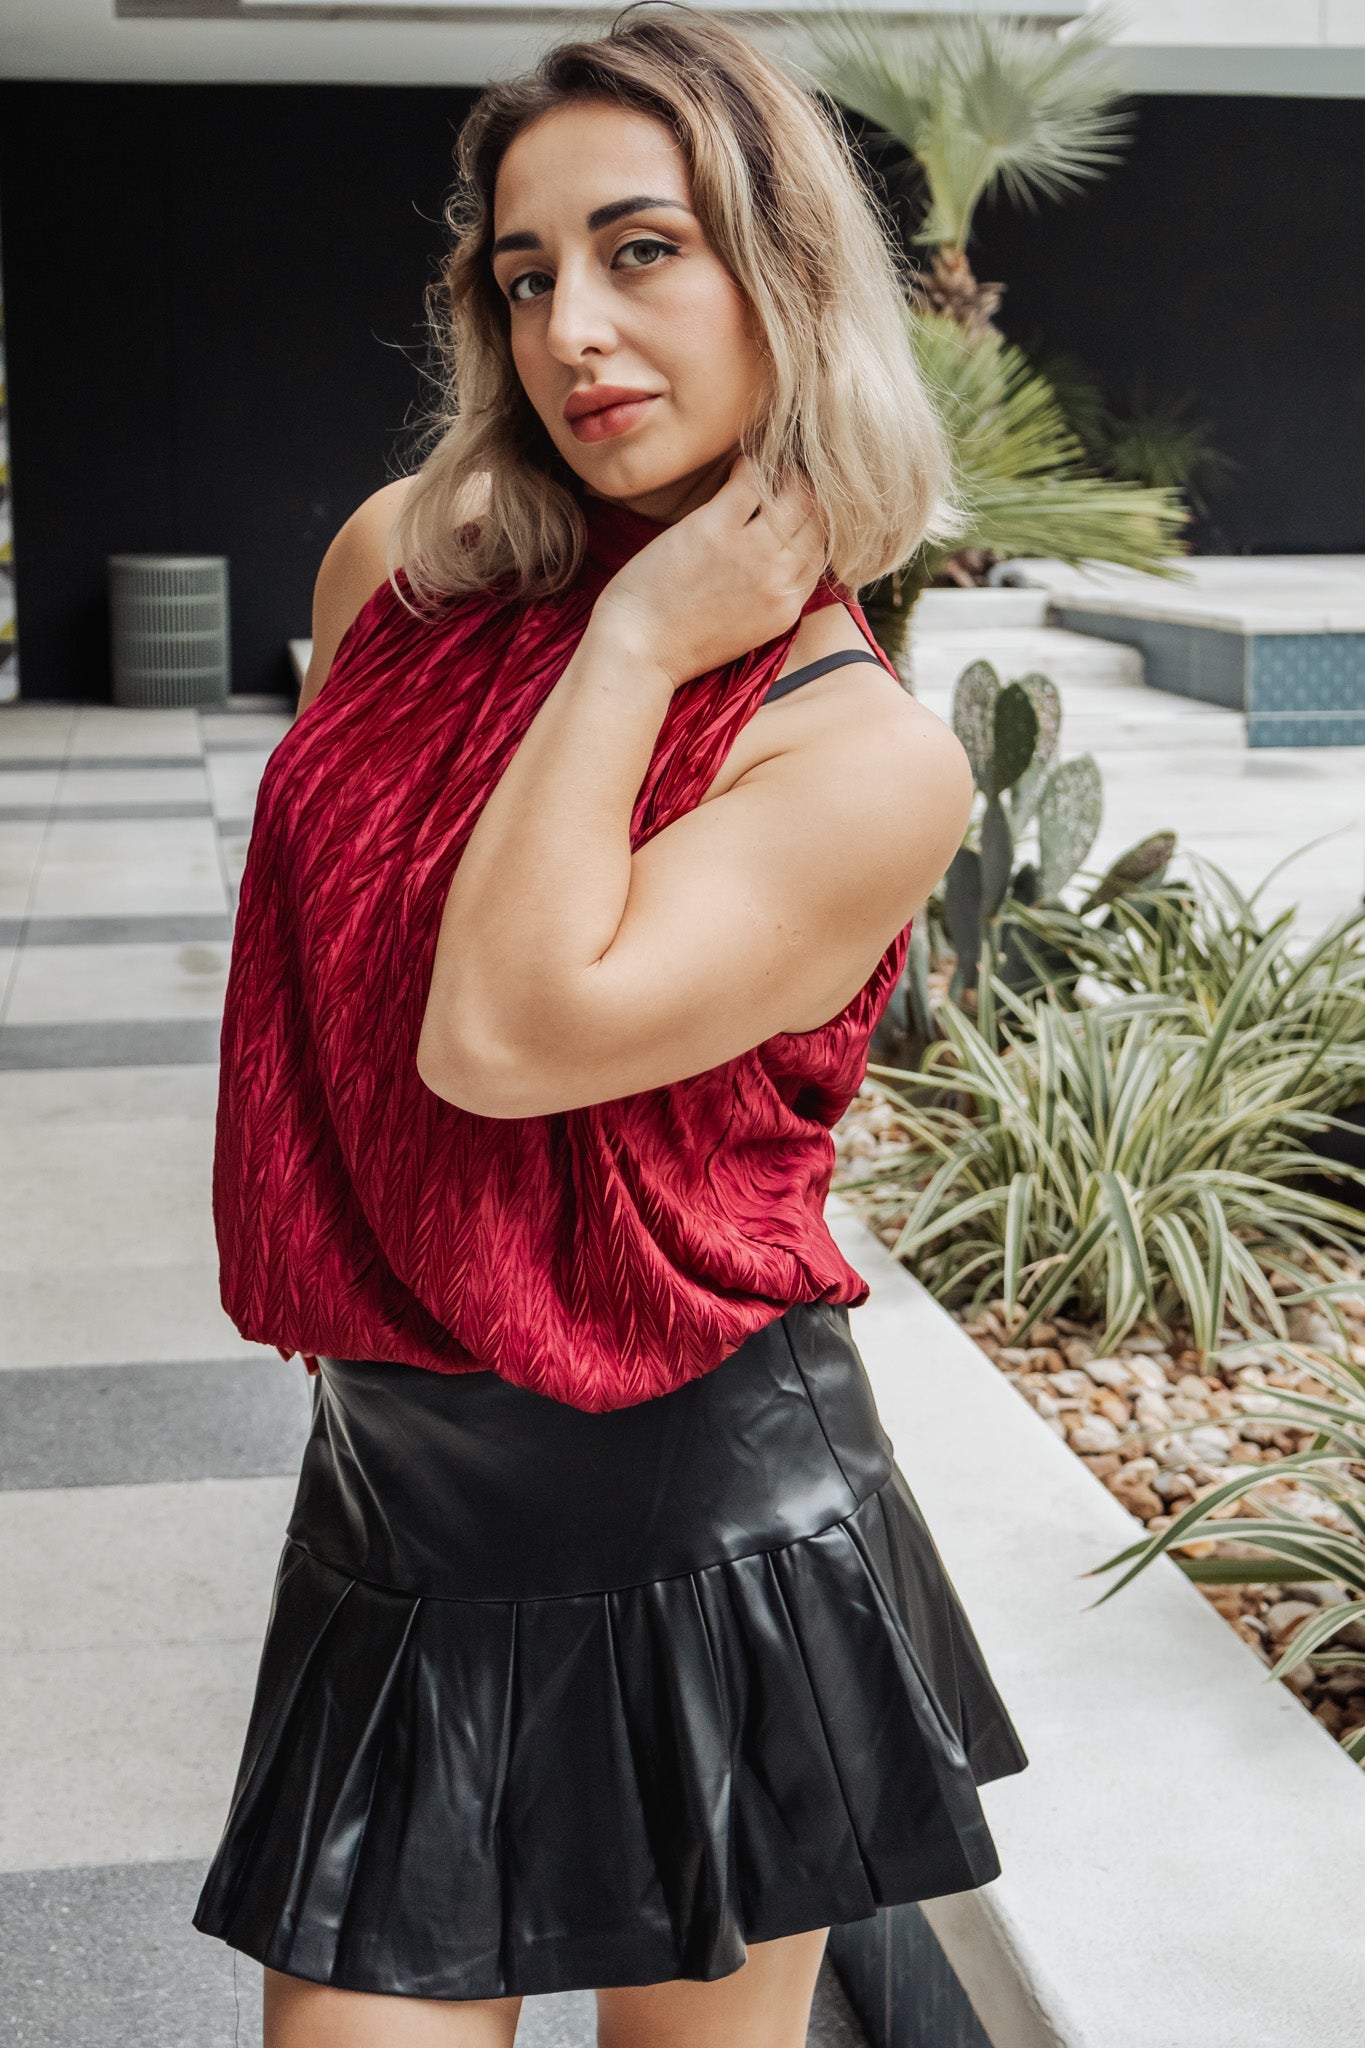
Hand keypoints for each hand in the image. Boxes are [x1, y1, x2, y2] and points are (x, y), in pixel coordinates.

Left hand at [589, 455, 825, 688]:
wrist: (638, 651)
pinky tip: (739, 466)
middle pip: (819, 518)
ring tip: (770, 466)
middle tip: (792, 472)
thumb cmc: (679, 641)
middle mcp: (778, 578)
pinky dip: (749, 466)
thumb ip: (771, 594)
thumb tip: (782, 554)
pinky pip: (751, 480)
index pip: (822, 550)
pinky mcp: (715, 529)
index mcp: (787, 606)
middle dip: (811, 491)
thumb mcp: (745, 629)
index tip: (804, 503)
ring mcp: (750, 552)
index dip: (816, 521)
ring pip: (796, 494)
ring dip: (787, 473)